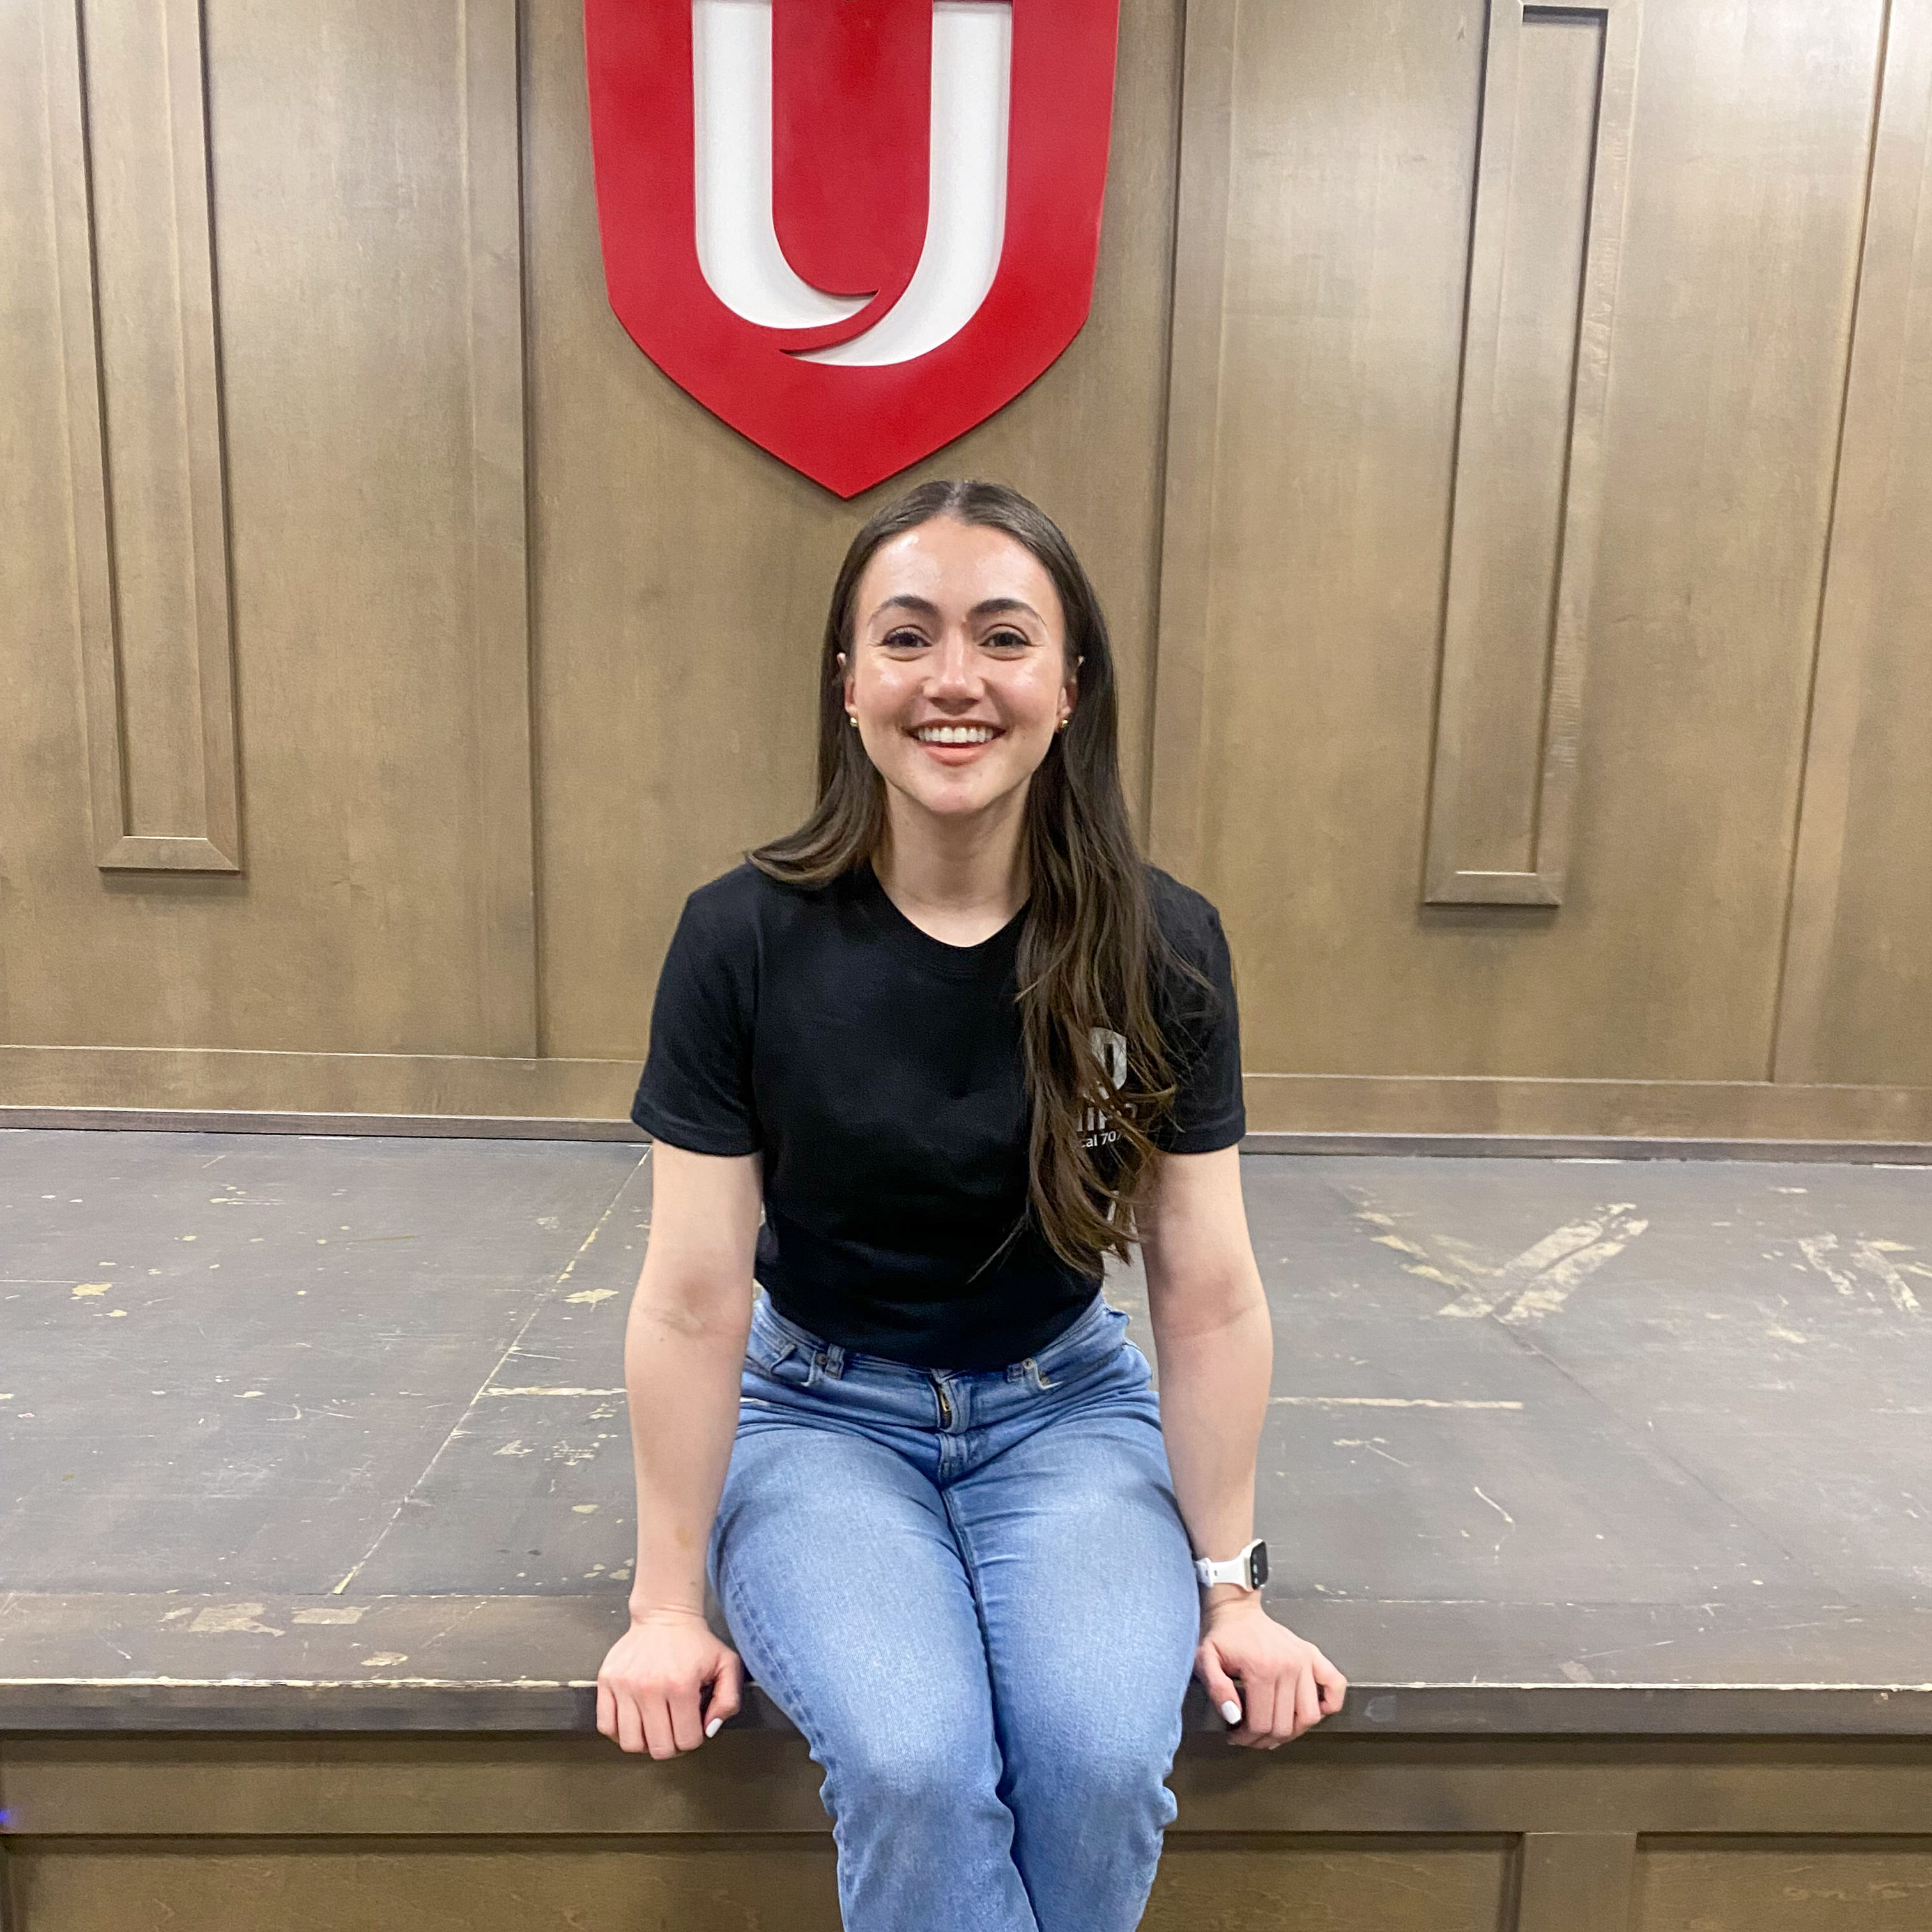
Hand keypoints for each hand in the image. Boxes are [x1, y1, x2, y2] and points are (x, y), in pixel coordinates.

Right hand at [596, 1607, 743, 1757]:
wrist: (665, 1614)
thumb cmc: (695, 1642)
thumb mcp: (727, 1664)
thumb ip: (729, 1700)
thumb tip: (709, 1729)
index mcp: (681, 1686)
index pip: (686, 1740)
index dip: (693, 1739)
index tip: (693, 1726)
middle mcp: (650, 1688)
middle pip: (658, 1747)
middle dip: (671, 1746)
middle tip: (674, 1731)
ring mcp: (625, 1685)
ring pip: (630, 1743)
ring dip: (645, 1743)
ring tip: (654, 1727)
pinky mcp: (606, 1681)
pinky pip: (606, 1726)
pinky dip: (619, 1732)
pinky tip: (634, 1721)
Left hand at [1194, 1596, 1345, 1747]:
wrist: (1237, 1610)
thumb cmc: (1222, 1637)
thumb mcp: (1205, 1660)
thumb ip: (1216, 1689)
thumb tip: (1234, 1715)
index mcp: (1261, 1668)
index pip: (1261, 1723)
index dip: (1247, 1738)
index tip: (1235, 1736)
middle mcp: (1288, 1666)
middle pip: (1284, 1725)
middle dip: (1265, 1739)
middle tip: (1250, 1737)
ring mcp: (1304, 1661)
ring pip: (1309, 1716)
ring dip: (1293, 1731)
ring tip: (1275, 1730)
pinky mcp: (1313, 1655)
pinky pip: (1335, 1686)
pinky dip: (1329, 1704)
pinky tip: (1311, 1711)